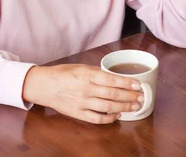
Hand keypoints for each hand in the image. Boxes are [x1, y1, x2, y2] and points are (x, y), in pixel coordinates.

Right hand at [22, 64, 143, 123]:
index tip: (138, 84)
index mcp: (87, 74)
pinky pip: (97, 118)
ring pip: (108, 107)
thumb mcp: (81, 67)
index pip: (112, 79)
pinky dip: (109, 118)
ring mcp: (82, 102)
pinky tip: (117, 115)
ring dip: (124, 107)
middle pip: (113, 94)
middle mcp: (85, 89)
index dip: (127, 82)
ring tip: (134, 106)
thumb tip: (115, 76)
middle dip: (130, 96)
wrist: (44, 85)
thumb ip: (98, 72)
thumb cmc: (62, 74)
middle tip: (141, 96)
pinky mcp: (78, 113)